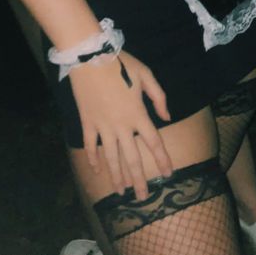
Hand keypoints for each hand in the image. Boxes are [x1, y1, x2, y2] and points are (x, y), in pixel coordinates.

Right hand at [69, 52, 172, 199]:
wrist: (90, 57)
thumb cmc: (121, 63)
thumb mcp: (146, 75)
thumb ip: (159, 97)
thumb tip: (166, 118)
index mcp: (138, 115)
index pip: (154, 143)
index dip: (162, 159)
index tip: (168, 175)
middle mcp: (121, 126)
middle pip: (132, 158)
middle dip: (139, 180)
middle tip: (143, 197)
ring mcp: (102, 126)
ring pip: (111, 157)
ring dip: (117, 176)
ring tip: (121, 192)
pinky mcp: (87, 123)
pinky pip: (90, 146)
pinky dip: (93, 159)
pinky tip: (97, 171)